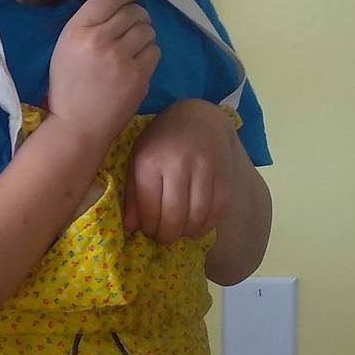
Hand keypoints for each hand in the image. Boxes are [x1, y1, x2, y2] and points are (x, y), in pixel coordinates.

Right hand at [47, 0, 157, 147]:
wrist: (78, 126)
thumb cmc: (69, 87)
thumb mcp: (66, 48)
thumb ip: (87, 24)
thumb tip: (115, 0)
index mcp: (77, 31)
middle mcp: (99, 40)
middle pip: (133, 12)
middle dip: (137, 16)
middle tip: (134, 25)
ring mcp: (121, 59)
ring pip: (147, 30)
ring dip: (144, 36)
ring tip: (133, 48)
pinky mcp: (138, 76)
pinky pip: (155, 51)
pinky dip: (149, 54)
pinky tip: (137, 64)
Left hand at [124, 98, 235, 241]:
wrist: (198, 117)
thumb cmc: (161, 142)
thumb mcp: (138, 161)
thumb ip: (133, 193)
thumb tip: (131, 227)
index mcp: (150, 161)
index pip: (148, 208)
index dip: (148, 227)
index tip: (148, 231)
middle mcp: (177, 164)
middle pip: (173, 217)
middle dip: (166, 235)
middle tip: (163, 237)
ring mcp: (204, 169)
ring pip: (197, 217)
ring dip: (187, 233)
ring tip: (180, 232)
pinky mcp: (224, 173)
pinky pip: (218, 209)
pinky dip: (207, 225)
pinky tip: (197, 226)